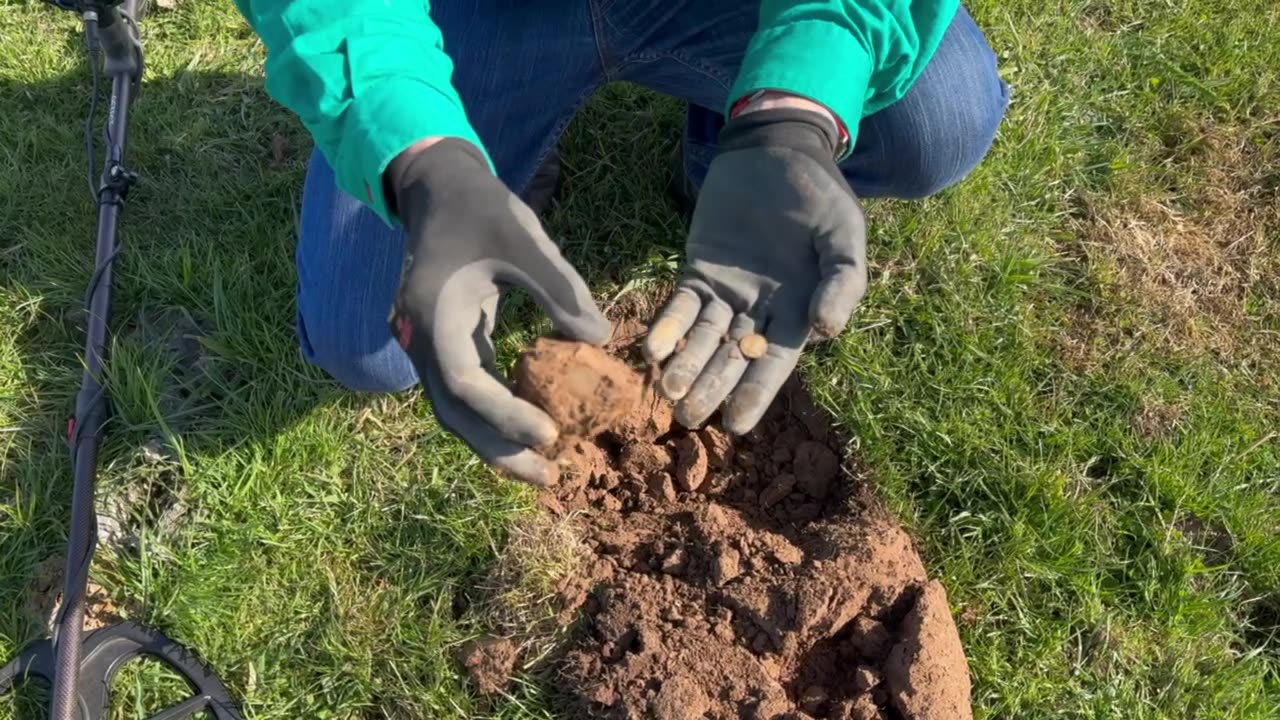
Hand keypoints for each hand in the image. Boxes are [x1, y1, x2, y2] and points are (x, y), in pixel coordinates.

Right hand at [386, 139, 610, 485]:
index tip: (553, 434)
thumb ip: (560, 287)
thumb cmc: (482, 208)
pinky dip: (492, 416)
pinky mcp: (441, 343)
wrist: (437, 188)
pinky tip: (528, 429)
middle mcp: (420, 338)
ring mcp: (425, 344)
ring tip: (540, 470)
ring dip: (493, 442)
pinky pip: (464, 391)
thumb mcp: (524, 238)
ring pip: (455, 410)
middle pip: (454, 414)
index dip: (507, 417)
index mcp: (434, 314)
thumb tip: (604, 337)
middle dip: (498, 450)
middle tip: (548, 478)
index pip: (467, 385)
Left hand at [644, 107, 867, 433]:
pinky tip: (652, 348)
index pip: (774, 363)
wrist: (778, 150)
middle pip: (732, 359)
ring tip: (668, 390)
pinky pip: (680, 305)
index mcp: (798, 312)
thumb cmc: (820, 195)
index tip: (736, 424)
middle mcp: (759, 311)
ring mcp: (725, 292)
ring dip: (684, 364)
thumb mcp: (844, 234)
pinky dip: (666, 326)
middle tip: (688, 417)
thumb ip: (841, 282)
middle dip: (711, 387)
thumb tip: (827, 331)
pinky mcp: (696, 270)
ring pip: (702, 339)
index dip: (755, 394)